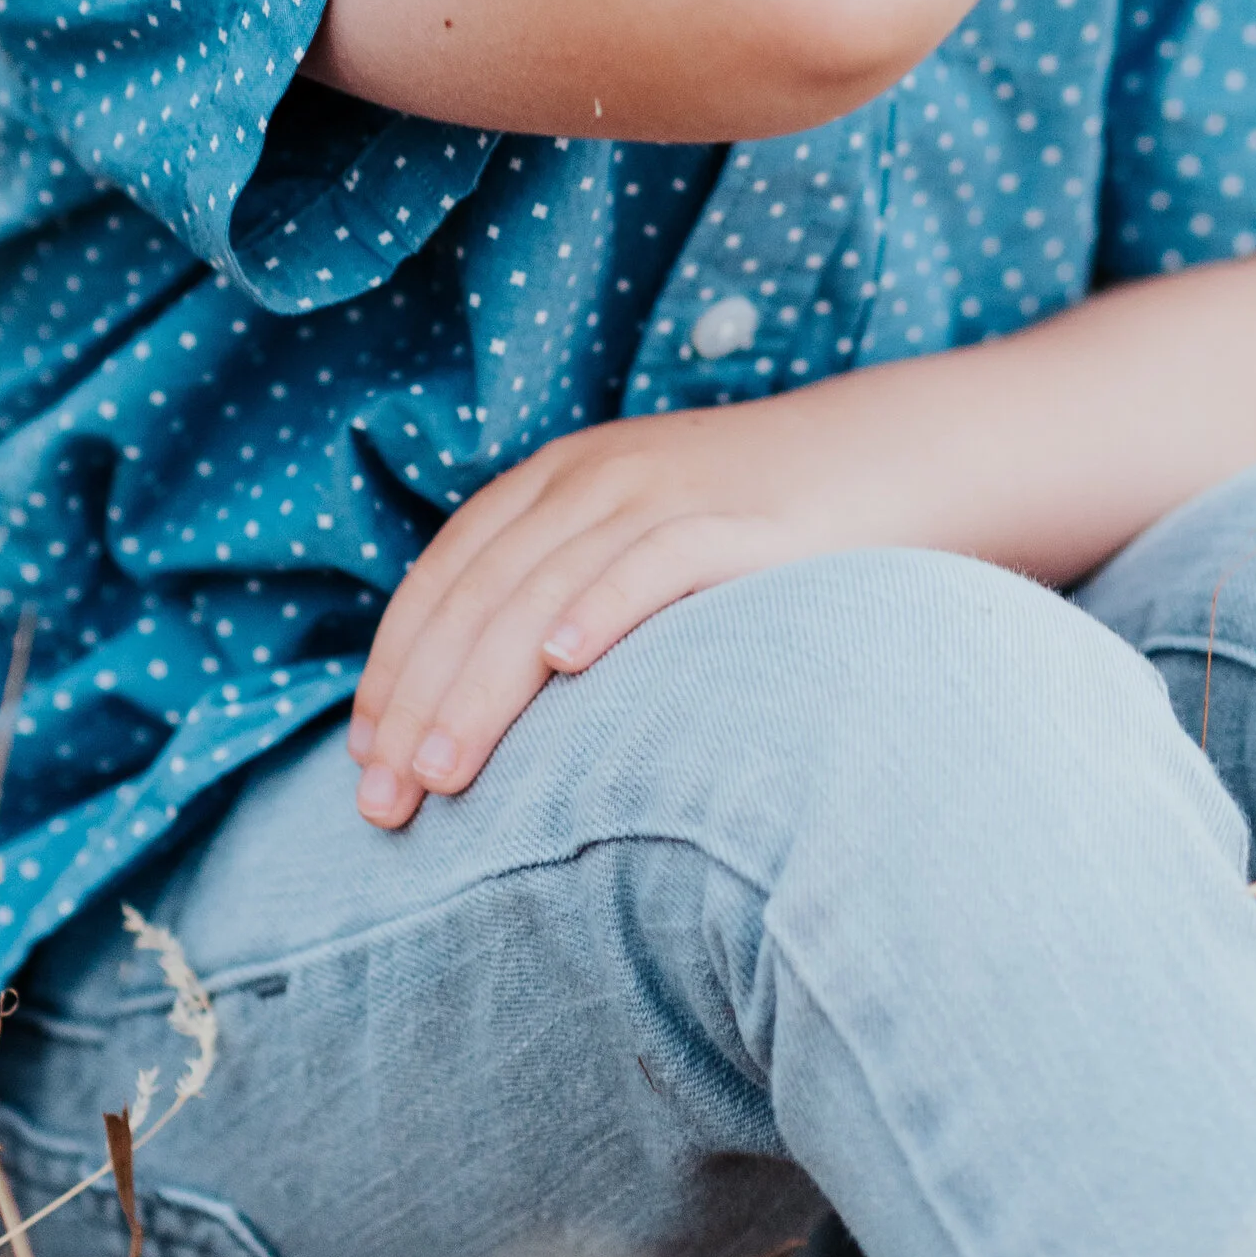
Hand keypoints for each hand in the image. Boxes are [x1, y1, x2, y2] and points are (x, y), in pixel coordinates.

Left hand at [348, 399, 837, 827]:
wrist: (892, 456)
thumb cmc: (757, 530)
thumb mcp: (639, 541)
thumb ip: (567, 595)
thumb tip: (486, 713)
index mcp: (556, 480)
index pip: (445, 575)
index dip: (395, 665)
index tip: (363, 757)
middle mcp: (594, 476)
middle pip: (478, 593)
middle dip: (420, 701)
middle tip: (383, 801)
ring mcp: (663, 491)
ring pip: (542, 590)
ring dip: (482, 687)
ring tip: (442, 773)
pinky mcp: (737, 519)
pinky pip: (651, 561)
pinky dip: (599, 608)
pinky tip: (561, 666)